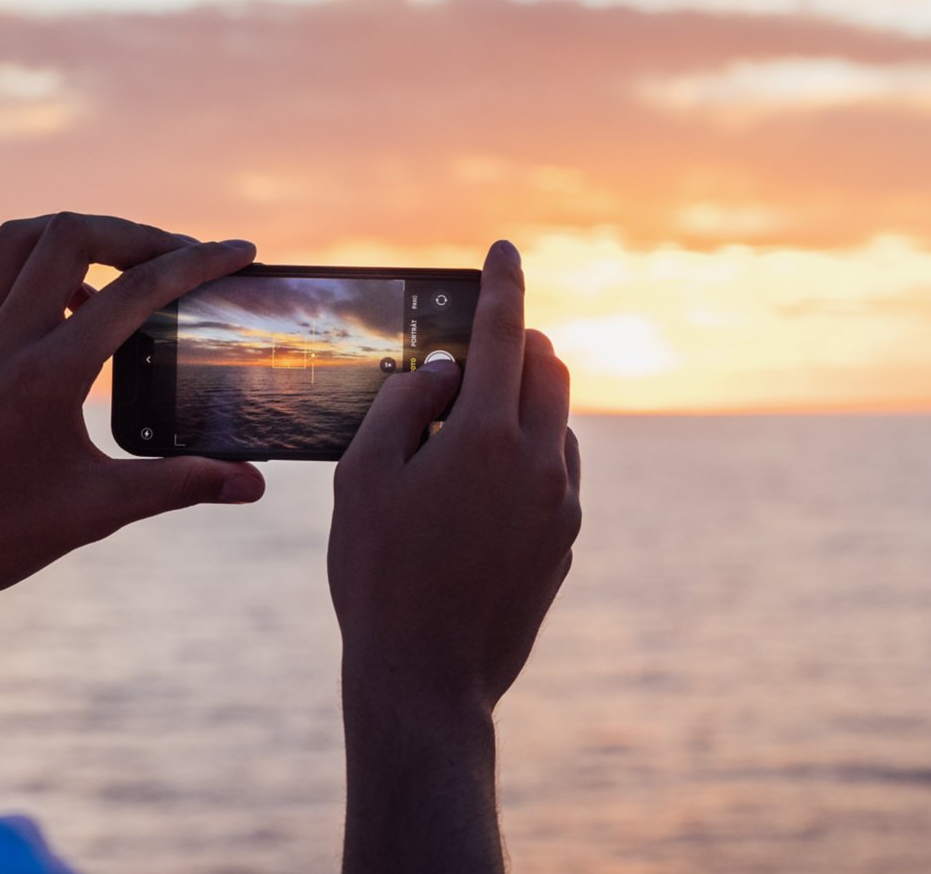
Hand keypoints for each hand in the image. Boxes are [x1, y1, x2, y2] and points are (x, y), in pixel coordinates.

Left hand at [0, 213, 266, 610]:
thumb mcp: (95, 513)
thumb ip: (179, 486)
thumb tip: (252, 484)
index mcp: (45, 372)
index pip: (133, 291)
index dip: (195, 263)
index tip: (240, 252)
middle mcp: (6, 339)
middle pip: (71, 233)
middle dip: (138, 231)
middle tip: (184, 256)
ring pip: (26, 239)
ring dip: (85, 234)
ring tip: (133, 264)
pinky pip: (5, 275)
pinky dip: (52, 266)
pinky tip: (84, 308)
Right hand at [329, 239, 581, 715]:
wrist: (427, 681)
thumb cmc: (377, 575)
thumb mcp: (362, 477)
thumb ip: (403, 405)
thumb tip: (442, 369)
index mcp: (486, 435)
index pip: (502, 332)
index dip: (502, 282)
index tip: (504, 249)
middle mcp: (540, 461)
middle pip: (547, 368)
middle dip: (518, 342)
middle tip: (481, 343)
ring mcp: (563, 504)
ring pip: (558, 421)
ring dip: (523, 402)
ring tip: (468, 426)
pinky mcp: (567, 542)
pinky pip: (556, 471)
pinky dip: (529, 452)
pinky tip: (482, 484)